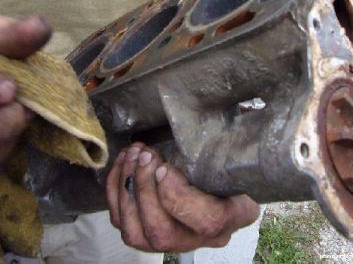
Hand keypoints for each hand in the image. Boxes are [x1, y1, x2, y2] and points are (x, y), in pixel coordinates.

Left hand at [106, 143, 259, 252]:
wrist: (222, 179)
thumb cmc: (230, 161)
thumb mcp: (236, 153)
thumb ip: (226, 143)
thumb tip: (214, 112)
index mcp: (232, 217)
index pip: (207, 221)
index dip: (179, 197)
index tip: (164, 167)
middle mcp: (201, 238)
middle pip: (163, 232)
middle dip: (145, 190)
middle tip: (145, 155)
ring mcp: (171, 240)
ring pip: (136, 233)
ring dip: (128, 189)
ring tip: (132, 155)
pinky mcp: (145, 235)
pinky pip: (120, 221)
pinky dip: (116, 190)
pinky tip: (123, 162)